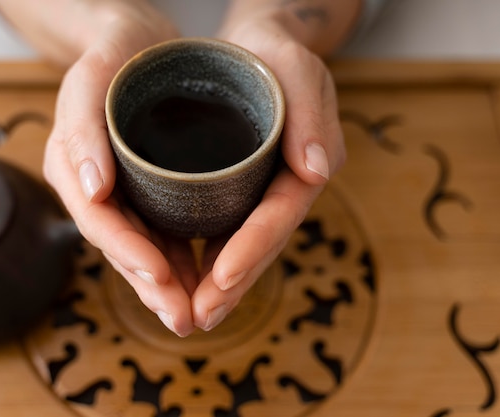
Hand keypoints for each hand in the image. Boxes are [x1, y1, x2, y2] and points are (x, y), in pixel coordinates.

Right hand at [40, 2, 200, 335]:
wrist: (138, 45)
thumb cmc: (113, 57)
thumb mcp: (91, 79)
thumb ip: (82, 131)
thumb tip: (91, 188)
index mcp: (72, 166)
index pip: (100, 221)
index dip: (129, 254)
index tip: (161, 278)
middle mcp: (93, 188)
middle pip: (122, 247)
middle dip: (152, 287)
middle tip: (184, 318)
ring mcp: (120, 195)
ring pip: (142, 250)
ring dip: (168, 287)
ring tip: (196, 315)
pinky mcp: (145, 195)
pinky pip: (160, 235)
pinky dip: (180, 262)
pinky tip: (202, 281)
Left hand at [189, 4, 346, 330]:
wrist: (253, 53)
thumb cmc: (273, 58)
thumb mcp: (295, 69)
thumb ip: (311, 113)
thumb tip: (316, 170)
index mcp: (299, 166)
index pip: (277, 216)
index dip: (252, 248)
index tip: (221, 277)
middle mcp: (280, 189)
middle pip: (258, 246)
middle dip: (229, 285)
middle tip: (199, 318)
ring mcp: (257, 197)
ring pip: (238, 249)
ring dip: (216, 287)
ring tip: (189, 316)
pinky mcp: (232, 194)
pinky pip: (220, 234)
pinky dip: (203, 262)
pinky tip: (183, 284)